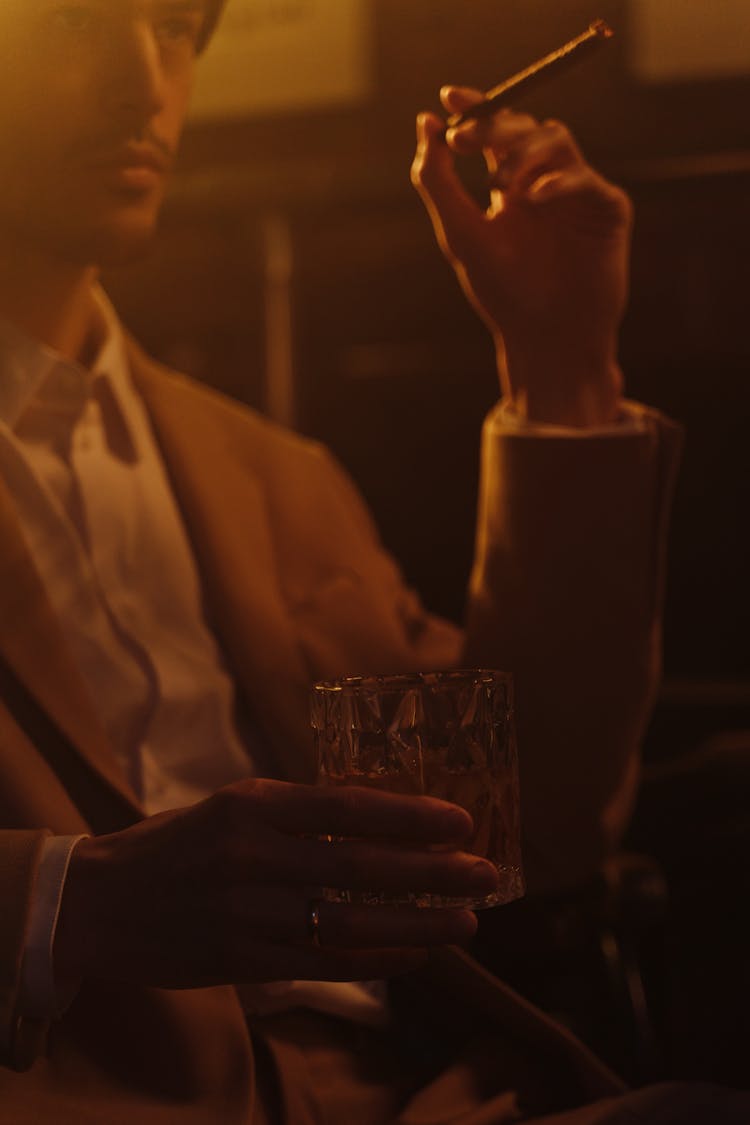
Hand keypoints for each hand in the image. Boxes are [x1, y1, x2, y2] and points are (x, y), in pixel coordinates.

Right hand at [54, 778, 497, 987]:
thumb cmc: (174, 846)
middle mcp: (252, 855)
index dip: (409, 815)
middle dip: (430, 871)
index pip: (347, 806)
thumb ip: (295, 813)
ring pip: (349, 921)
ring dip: (416, 923)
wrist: (98, 903)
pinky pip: (324, 963)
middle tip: (485, 873)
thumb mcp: (230, 807)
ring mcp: (247, 912)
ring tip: (467, 921)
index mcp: (252, 804)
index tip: (460, 820)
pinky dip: (377, 960)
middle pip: (359, 865)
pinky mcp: (241, 961)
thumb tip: (378, 818)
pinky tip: (416, 955)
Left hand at [411, 87, 632, 426]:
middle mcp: (544, 183)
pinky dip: (560, 181)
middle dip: (494, 125)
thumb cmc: (504, 293)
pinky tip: (537, 197)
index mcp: (509, 188)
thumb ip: (438, 182)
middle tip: (468, 138)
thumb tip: (426, 123)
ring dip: (523, 153)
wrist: (548, 338)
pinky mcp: (607, 209)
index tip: (449, 97)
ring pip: (555, 139)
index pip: (492, 134)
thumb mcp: (461, 235)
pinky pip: (586, 178)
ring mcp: (577, 193)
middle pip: (523, 127)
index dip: (474, 108)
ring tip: (504, 186)